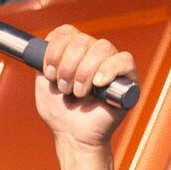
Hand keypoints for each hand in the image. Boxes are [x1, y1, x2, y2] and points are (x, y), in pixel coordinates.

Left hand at [33, 25, 137, 148]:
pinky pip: (124, 60)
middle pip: (82, 40)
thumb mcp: (43, 83)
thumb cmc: (60, 113)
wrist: (73, 137)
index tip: (49, 74)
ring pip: (101, 48)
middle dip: (68, 67)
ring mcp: (111, 64)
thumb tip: (48, 40)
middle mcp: (93, 53)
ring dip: (84, 73)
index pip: (66, 32)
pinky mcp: (128, 78)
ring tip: (79, 94)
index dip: (55, 51)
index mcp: (74, 51)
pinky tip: (98, 84)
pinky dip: (109, 70)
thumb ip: (43, 59)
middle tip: (64, 89)